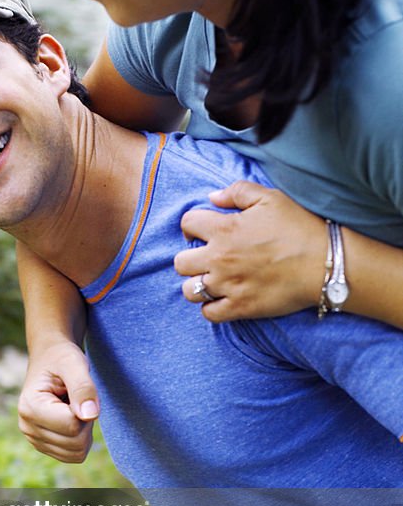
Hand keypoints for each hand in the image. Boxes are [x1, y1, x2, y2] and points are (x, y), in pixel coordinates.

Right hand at [17, 341, 99, 462]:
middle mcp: (27, 427)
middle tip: (76, 399)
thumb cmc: (62, 358)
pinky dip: (79, 438)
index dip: (85, 409)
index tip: (75, 390)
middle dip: (85, 421)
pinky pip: (74, 456)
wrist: (50, 359)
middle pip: (76, 444)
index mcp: (30, 407)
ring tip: (72, 407)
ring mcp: (34, 439)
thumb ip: (83, 387)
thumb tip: (90, 416)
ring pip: (77, 453)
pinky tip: (70, 418)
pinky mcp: (43, 446)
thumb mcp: (74, 363)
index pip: (73, 426)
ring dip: (83, 431)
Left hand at [174, 181, 326, 320]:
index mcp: (224, 229)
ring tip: (212, 281)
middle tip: (206, 259)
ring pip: (189, 291)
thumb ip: (238, 192)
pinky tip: (222, 299)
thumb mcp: (270, 198)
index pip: (187, 224)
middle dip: (190, 259)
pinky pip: (209, 313)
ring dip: (197, 285)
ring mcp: (228, 286)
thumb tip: (213, 198)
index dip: (192, 226)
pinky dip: (211, 307)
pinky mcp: (240, 307)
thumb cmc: (300, 227)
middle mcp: (219, 259)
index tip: (201, 232)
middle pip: (181, 263)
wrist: (325, 262)